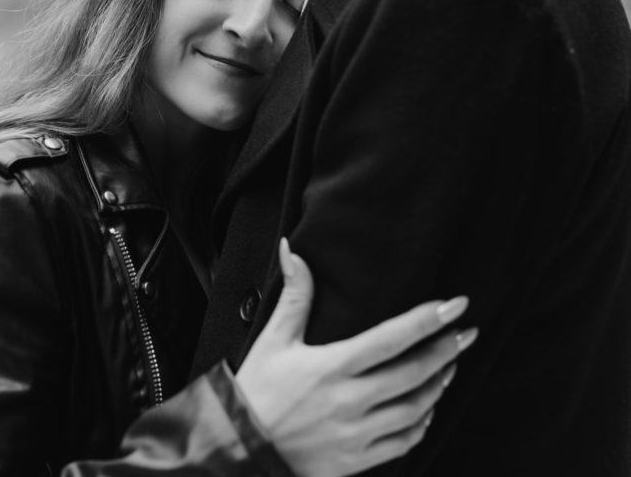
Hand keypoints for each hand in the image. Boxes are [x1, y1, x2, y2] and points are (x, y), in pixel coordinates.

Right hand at [236, 240, 476, 476]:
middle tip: (466, 332)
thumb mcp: (274, 339)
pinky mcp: (356, 461)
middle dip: (446, 350)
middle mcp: (350, 401)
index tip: (455, 305)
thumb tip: (292, 250)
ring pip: (414, 408)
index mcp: (333, 366)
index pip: (392, 338)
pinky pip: (402, 442)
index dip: (428, 320)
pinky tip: (427, 408)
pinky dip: (421, 423)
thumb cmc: (258, 390)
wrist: (239, 451)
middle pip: (413, 373)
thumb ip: (294, 294)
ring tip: (450, 364)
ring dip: (438, 384)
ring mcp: (356, 435)